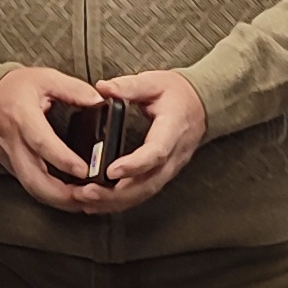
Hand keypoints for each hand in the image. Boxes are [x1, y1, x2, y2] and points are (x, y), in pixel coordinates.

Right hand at [0, 64, 115, 208]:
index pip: (42, 143)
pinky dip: (50, 196)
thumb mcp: (45, 78)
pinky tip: (68, 198)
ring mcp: (10, 157)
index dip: (63, 159)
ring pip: (31, 188)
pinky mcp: (10, 166)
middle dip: (61, 194)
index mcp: (22, 117)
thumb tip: (98, 100)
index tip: (84, 170)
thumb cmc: (13, 87)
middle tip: (88, 197)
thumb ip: (73, 89)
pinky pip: (30, 186)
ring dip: (57, 200)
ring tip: (83, 202)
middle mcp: (13, 142)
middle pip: (34, 179)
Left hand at [75, 70, 206, 212]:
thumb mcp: (155, 82)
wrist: (202, 105)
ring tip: (86, 201)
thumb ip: (128, 86)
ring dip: (115, 201)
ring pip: (144, 193)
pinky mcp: (163, 174)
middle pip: (147, 183)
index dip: (134, 165)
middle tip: (86, 193)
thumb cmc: (178, 94)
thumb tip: (103, 88)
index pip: (156, 153)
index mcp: (173, 128)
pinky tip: (99, 204)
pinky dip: (120, 202)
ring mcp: (170, 168)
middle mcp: (174, 154)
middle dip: (116, 193)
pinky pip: (143, 193)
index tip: (110, 171)